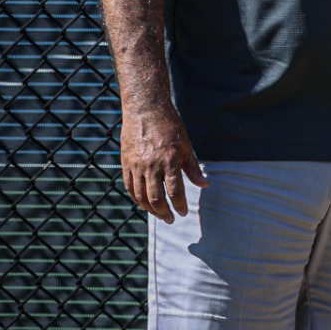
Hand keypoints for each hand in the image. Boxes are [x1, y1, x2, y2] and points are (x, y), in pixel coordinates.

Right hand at [120, 106, 205, 222]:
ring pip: (140, 195)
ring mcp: (136, 165)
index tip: (183, 213)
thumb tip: (205, 185)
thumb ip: (193, 168)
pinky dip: (136, 198)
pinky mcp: (126, 163)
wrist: (146, 110)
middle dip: (164, 213)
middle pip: (156, 198)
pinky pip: (129, 186)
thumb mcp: (186, 146)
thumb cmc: (170, 126)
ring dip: (150, 209)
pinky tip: (143, 203)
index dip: (179, 205)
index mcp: (169, 162)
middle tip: (171, 219)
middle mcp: (151, 166)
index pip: (175, 192)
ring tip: (159, 214)